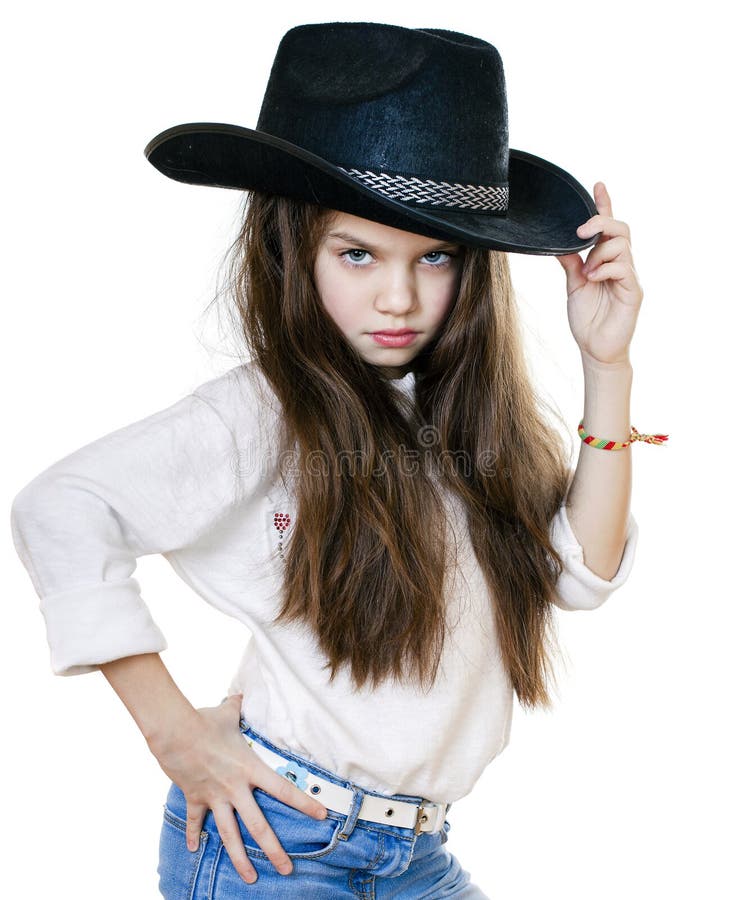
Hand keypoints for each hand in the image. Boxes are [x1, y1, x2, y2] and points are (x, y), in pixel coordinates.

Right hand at [147, 693, 328, 883]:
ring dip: (240, 859)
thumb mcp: (228, 712)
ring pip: (230, 835)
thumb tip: (242, 693)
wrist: (174, 732)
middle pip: (258, 826)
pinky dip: (194, 835)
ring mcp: (214, 796)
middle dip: (274, 850)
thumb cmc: (204, 720)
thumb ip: (238, 706)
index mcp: (250, 768)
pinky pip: (195, 821)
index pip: (284, 789)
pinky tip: (195, 850)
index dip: (304, 803)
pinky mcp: (195, 798)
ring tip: (251, 878)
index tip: (322, 816)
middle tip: (287, 869)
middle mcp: (235, 788)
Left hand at [556, 182, 642, 367]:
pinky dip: (605, 268)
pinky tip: (592, 279)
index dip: (604, 204)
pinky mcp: (633, 291)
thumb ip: (570, 263)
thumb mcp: (573, 285)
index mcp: (605, 259)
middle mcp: (620, 264)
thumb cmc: (586, 318)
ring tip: (586, 272)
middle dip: (601, 222)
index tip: (597, 184)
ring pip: (622, 245)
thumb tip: (557, 243)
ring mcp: (629, 276)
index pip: (608, 226)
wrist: (594, 349)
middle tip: (580, 232)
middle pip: (621, 228)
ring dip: (600, 253)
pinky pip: (624, 268)